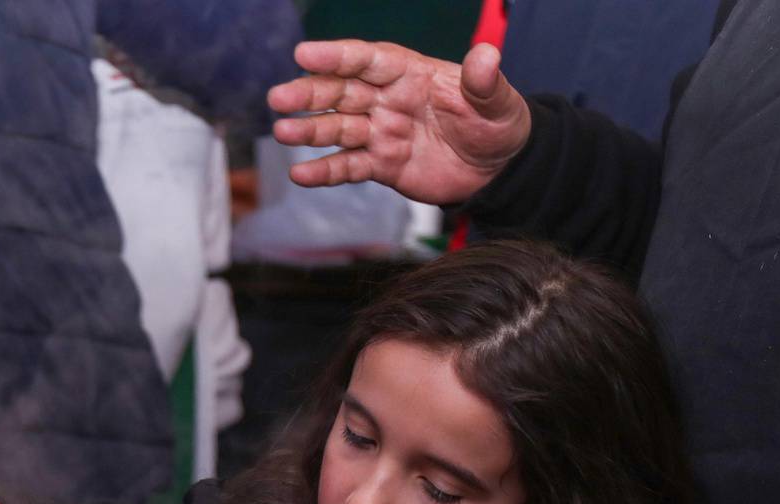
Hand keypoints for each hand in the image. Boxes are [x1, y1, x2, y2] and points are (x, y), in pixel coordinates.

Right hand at [266, 40, 530, 204]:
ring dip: (309, 130)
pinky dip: (325, 172)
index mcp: (411, 74)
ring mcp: (382, 133)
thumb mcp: (498, 102)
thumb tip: (485, 56)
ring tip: (282, 131)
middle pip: (342, 92)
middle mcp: (389, 100)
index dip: (337, 56)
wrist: (499, 169)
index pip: (369, 60)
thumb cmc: (498, 124)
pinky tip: (300, 174)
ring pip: (338, 129)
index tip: (304, 54)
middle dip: (310, 94)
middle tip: (279, 98)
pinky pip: (348, 167)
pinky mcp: (381, 166)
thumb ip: (484, 81)